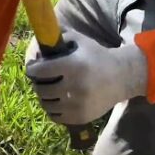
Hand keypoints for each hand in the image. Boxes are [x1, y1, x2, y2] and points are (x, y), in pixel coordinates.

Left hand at [25, 30, 146, 124]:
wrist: (122, 77)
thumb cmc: (98, 57)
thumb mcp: (81, 41)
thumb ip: (60, 37)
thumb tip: (40, 38)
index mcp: (72, 66)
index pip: (40, 70)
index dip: (32, 69)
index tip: (32, 68)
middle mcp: (74, 86)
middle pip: (41, 89)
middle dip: (37, 83)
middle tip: (40, 80)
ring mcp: (77, 104)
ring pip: (46, 104)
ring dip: (44, 97)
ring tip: (48, 91)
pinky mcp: (80, 117)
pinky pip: (56, 116)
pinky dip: (52, 110)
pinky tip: (57, 102)